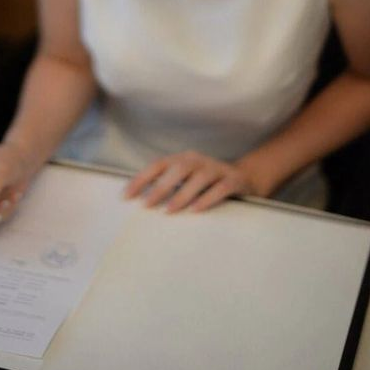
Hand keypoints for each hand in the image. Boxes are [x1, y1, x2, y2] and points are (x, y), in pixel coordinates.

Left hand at [124, 150, 259, 213]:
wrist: (244, 179)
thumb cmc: (206, 184)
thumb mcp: (186, 180)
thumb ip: (168, 186)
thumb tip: (140, 200)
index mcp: (183, 159)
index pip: (158, 165)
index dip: (141, 179)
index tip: (126, 196)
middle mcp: (198, 160)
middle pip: (177, 169)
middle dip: (160, 187)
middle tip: (146, 205)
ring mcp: (216, 169)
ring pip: (198, 178)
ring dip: (182, 194)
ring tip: (169, 210)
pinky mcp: (233, 180)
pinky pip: (220, 188)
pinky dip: (207, 199)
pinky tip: (195, 210)